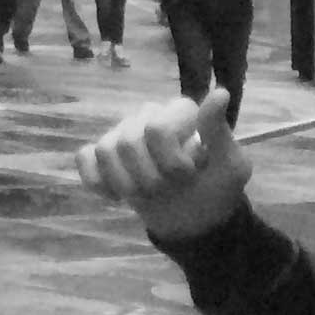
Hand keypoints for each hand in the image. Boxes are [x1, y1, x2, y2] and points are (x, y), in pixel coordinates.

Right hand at [76, 88, 250, 240]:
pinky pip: (84, 158)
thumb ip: (219, 131)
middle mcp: (145, 116)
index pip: (156, 128)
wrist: (195, 221)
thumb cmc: (216, 190)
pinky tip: (117, 195)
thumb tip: (220, 93)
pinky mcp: (100, 156)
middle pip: (127, 142)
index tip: (190, 173)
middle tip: (169, 188)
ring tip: (148, 193)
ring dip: (127, 184)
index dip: (171, 160)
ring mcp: (119, 135)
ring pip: (104, 150)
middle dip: (150, 177)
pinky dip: (98, 182)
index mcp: (177, 112)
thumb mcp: (230, 166)